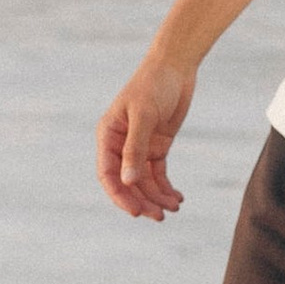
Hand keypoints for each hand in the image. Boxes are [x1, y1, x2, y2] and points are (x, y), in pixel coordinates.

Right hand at [99, 57, 194, 219]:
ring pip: (144, 181)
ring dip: (156, 197)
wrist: (176, 66)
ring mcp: (139, 147)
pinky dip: (166, 187)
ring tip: (173, 208)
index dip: (120, 195)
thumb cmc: (154, 84)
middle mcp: (120, 144)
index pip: (107, 174)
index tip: (135, 212)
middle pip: (127, 182)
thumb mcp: (144, 116)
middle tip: (159, 217)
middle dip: (142, 201)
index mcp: (108, 135)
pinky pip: (158, 173)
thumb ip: (135, 149)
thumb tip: (128, 181)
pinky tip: (177, 198)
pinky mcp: (157, 146)